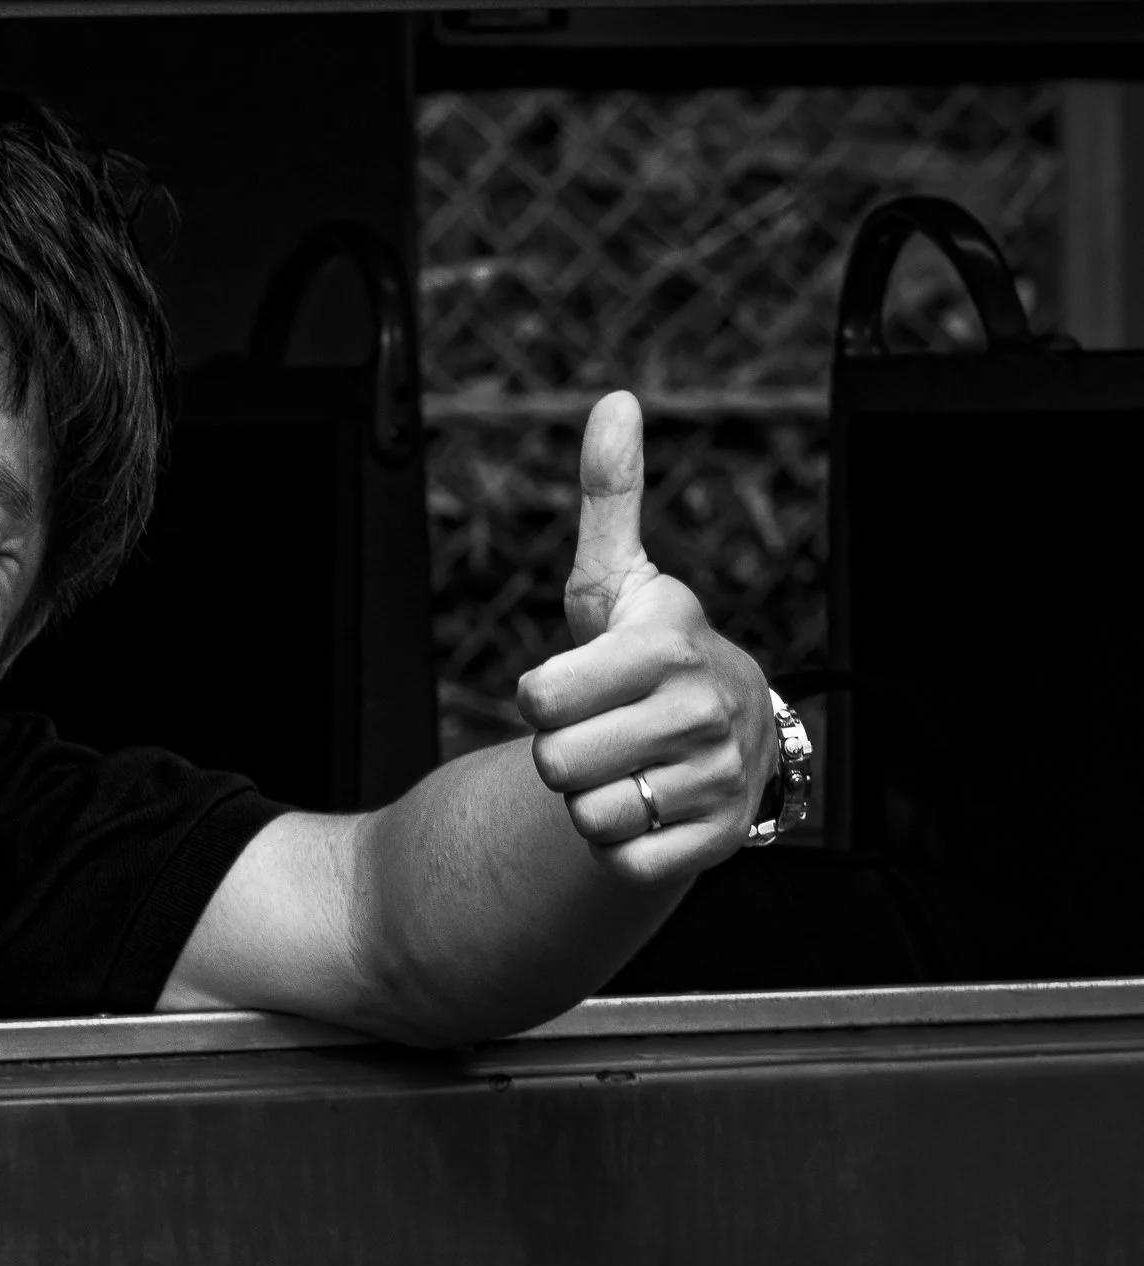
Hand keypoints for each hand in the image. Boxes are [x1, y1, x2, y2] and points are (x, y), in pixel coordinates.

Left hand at [514, 393, 775, 886]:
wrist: (724, 739)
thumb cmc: (648, 653)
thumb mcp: (621, 581)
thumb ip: (611, 498)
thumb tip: (615, 403)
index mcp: (670, 646)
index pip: (540, 695)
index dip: (541, 693)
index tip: (576, 681)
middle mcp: (705, 711)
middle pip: (554, 761)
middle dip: (562, 749)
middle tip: (603, 729)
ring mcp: (717, 781)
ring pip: (584, 815)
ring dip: (589, 798)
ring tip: (625, 766)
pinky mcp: (717, 843)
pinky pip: (621, 862)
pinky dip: (618, 845)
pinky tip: (647, 807)